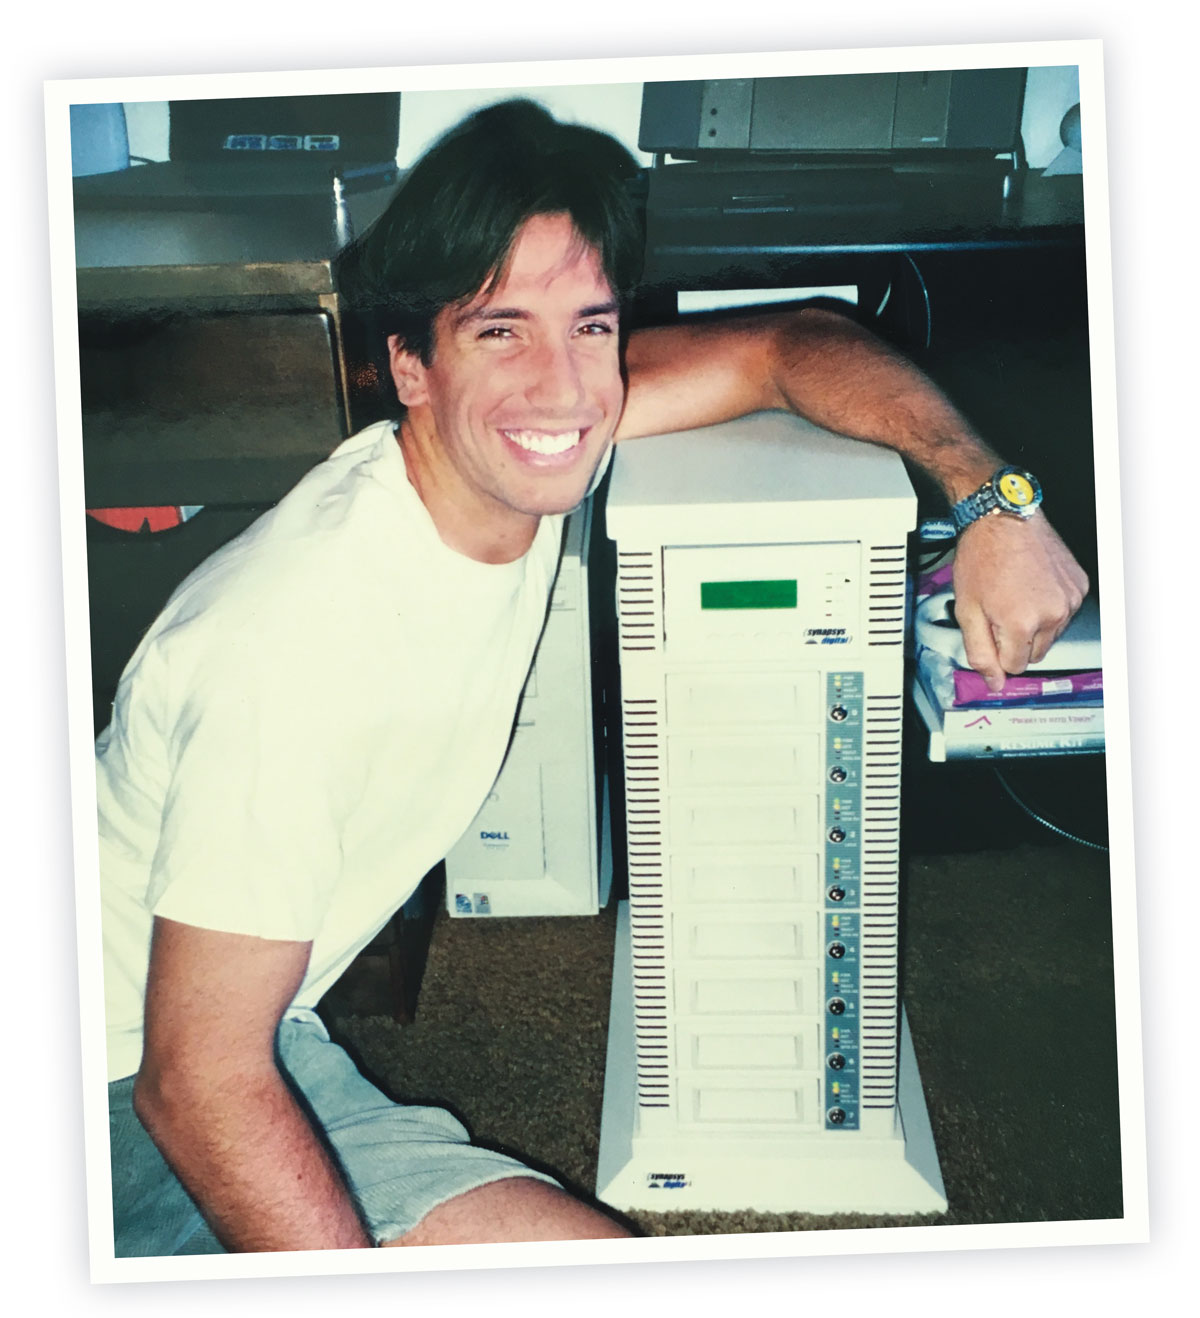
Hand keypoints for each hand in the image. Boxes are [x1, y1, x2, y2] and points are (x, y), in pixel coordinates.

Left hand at [950, 512, 1088, 691]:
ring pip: (1051, 634)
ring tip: (1015, 595)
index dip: (997, 651)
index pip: (1014, 666)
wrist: (1002, 518)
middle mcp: (1052, 613)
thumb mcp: (967, 610)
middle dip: (1015, 640)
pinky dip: (1048, 605)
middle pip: (1034, 653)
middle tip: (1000, 610)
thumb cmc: (982, 557)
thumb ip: (979, 652)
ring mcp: (1069, 599)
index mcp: (1022, 623)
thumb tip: (994, 683)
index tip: (990, 631)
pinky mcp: (1078, 586)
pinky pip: (1063, 612)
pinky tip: (1031, 585)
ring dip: (1034, 624)